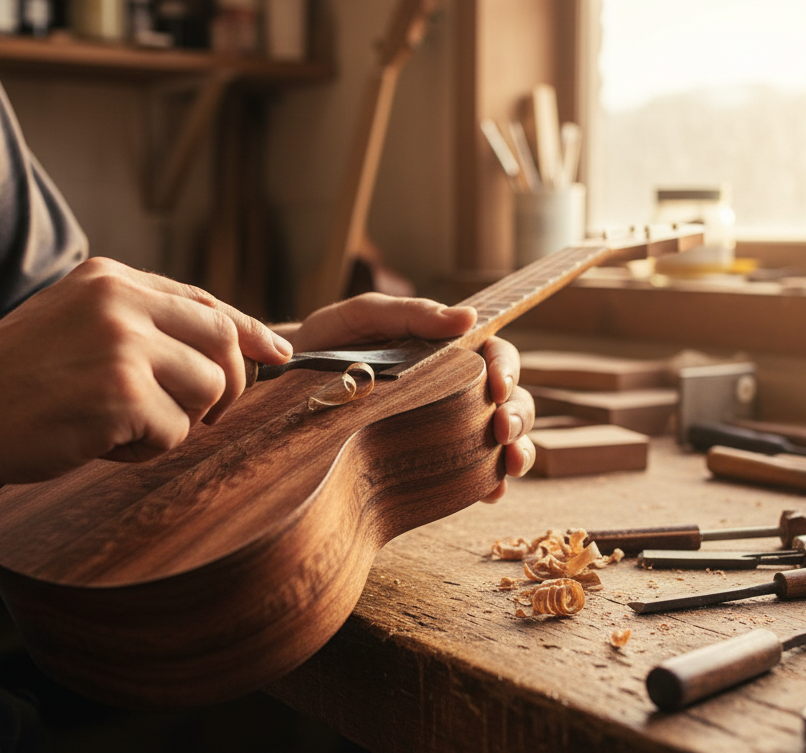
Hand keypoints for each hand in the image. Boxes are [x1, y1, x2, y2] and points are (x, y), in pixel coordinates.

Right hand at [0, 257, 292, 485]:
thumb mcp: (76, 321)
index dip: (249, 331)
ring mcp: (124, 344)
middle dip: (228, 386)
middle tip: (203, 416)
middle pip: (224, 341)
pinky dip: (146, 450)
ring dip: (179, 423)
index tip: (277, 353)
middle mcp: (123, 300)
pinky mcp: (122, 394)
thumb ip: (141, 323)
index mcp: (112, 277)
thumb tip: (226, 345)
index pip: (205, 301)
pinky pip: (176, 433)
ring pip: (210, 390)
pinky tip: (101, 443)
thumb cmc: (15, 378)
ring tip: (124, 427)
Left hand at [279, 293, 534, 500]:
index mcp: (449, 350)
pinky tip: (490, 491)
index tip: (496, 387)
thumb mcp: (365, 316)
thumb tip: (467, 317)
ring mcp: (447, 423)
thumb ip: (412, 314)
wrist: (286, 383)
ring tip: (509, 463)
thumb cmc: (329, 342)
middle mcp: (457, 387)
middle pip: (511, 399)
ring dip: (518, 448)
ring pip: (503, 436)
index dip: (507, 370)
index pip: (496, 355)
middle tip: (503, 429)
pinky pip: (473, 472)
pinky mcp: (431, 457)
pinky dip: (490, 482)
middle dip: (519, 415)